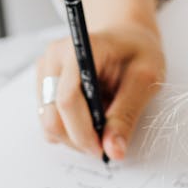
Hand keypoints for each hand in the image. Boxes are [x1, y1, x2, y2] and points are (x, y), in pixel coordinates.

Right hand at [36, 22, 165, 160]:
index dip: (83, 132)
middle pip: (52, 115)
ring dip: (73, 137)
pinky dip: (69, 129)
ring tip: (102, 126)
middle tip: (105, 146)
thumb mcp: (145, 79)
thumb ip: (127, 115)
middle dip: (78, 140)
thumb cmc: (137, 51)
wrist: (125, 36)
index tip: (102, 150)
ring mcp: (44, 70)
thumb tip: (113, 151)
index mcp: (80, 48)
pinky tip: (90, 119)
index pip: (68, 99)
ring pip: (48, 122)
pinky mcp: (42, 83)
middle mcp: (54, 57)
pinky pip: (49, 119)